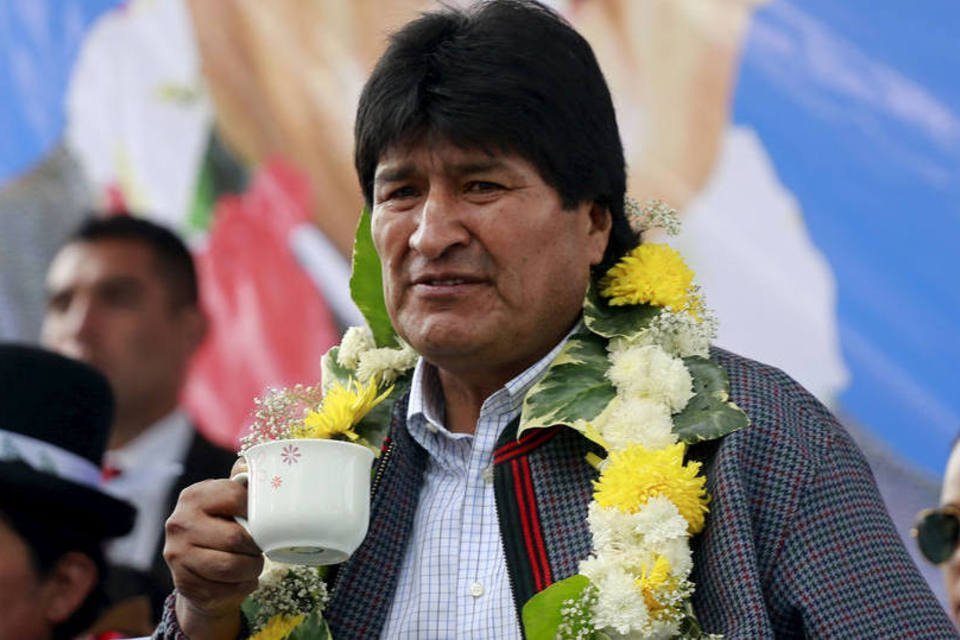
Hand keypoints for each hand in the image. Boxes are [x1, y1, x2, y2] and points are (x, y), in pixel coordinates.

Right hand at [163, 478, 262, 638]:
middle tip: (259, 548)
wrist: (195, 567)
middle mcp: (180, 524)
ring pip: (231, 566)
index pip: (235, 498)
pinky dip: (242, 586)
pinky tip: (240, 579)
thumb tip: (272, 469)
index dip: (256, 511)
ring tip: (253, 564)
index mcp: (193, 497)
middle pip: (235, 537)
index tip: (263, 520)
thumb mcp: (227, 502)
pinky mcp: (184, 584)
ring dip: (251, 568)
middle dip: (255, 546)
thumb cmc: (221, 527)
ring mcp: (178, 555)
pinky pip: (225, 589)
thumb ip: (244, 486)